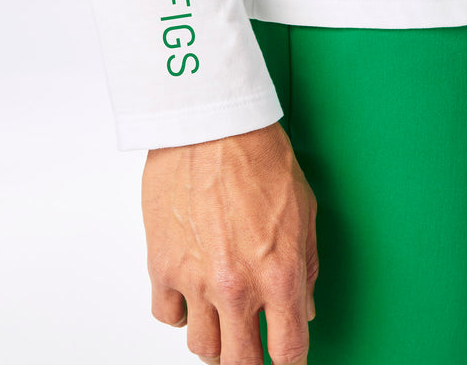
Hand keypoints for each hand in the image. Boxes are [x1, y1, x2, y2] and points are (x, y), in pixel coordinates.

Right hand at [141, 121, 318, 364]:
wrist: (213, 126)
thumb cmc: (259, 158)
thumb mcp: (304, 212)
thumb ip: (305, 269)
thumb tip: (303, 307)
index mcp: (279, 275)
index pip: (289, 352)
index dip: (290, 363)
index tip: (285, 359)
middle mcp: (236, 287)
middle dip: (251, 363)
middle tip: (252, 345)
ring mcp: (195, 279)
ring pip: (201, 348)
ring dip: (216, 339)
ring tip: (223, 317)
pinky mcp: (161, 263)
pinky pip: (166, 315)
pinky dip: (180, 312)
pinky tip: (192, 292)